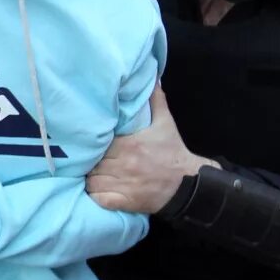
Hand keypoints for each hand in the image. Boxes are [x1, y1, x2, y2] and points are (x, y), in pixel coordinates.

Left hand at [87, 91, 203, 214]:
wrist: (188, 184)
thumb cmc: (173, 152)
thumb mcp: (166, 123)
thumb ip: (155, 100)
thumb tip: (151, 78)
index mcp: (130, 143)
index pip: (99, 142)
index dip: (94, 143)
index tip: (93, 143)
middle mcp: (123, 163)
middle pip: (93, 161)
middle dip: (91, 160)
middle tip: (93, 158)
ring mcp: (123, 184)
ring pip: (92, 179)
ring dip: (91, 176)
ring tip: (95, 173)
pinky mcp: (124, 201)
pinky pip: (98, 198)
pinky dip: (95, 195)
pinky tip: (98, 189)